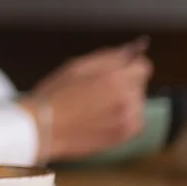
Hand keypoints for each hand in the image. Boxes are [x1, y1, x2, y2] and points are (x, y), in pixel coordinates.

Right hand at [24, 38, 152, 159]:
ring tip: (96, 105)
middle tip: (96, 89)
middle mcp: (127, 100)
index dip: (130, 64)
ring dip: (124, 100)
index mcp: (115, 79)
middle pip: (140, 83)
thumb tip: (131, 49)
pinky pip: (134, 120)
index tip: (119, 68)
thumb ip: (108, 57)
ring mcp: (128, 120)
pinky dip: (122, 117)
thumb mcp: (77, 66)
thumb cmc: (54, 96)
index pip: (143, 65)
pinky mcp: (124, 136)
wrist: (42, 128)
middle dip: (124, 82)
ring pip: (138, 102)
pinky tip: (100, 117)